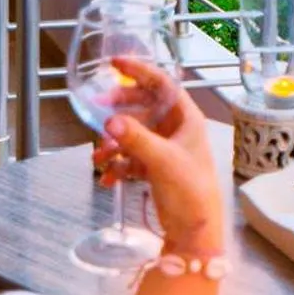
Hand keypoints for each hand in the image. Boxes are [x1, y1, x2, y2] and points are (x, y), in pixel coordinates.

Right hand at [91, 59, 223, 253]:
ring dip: (113, 144)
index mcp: (186, 119)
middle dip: (119, 109)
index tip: (115, 63)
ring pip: (132, 134)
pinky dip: (117, 165)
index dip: (140, 70)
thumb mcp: (163, 161)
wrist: (195, 231)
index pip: (162, 84)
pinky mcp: (155, 168)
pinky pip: (130, 158)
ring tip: (99, 157)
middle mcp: (176, 129)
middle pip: (143, 106)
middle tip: (98, 110)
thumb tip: (110, 121)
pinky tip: (108, 179)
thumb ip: (136, 139)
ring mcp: (165, 148)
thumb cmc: (190, 191)